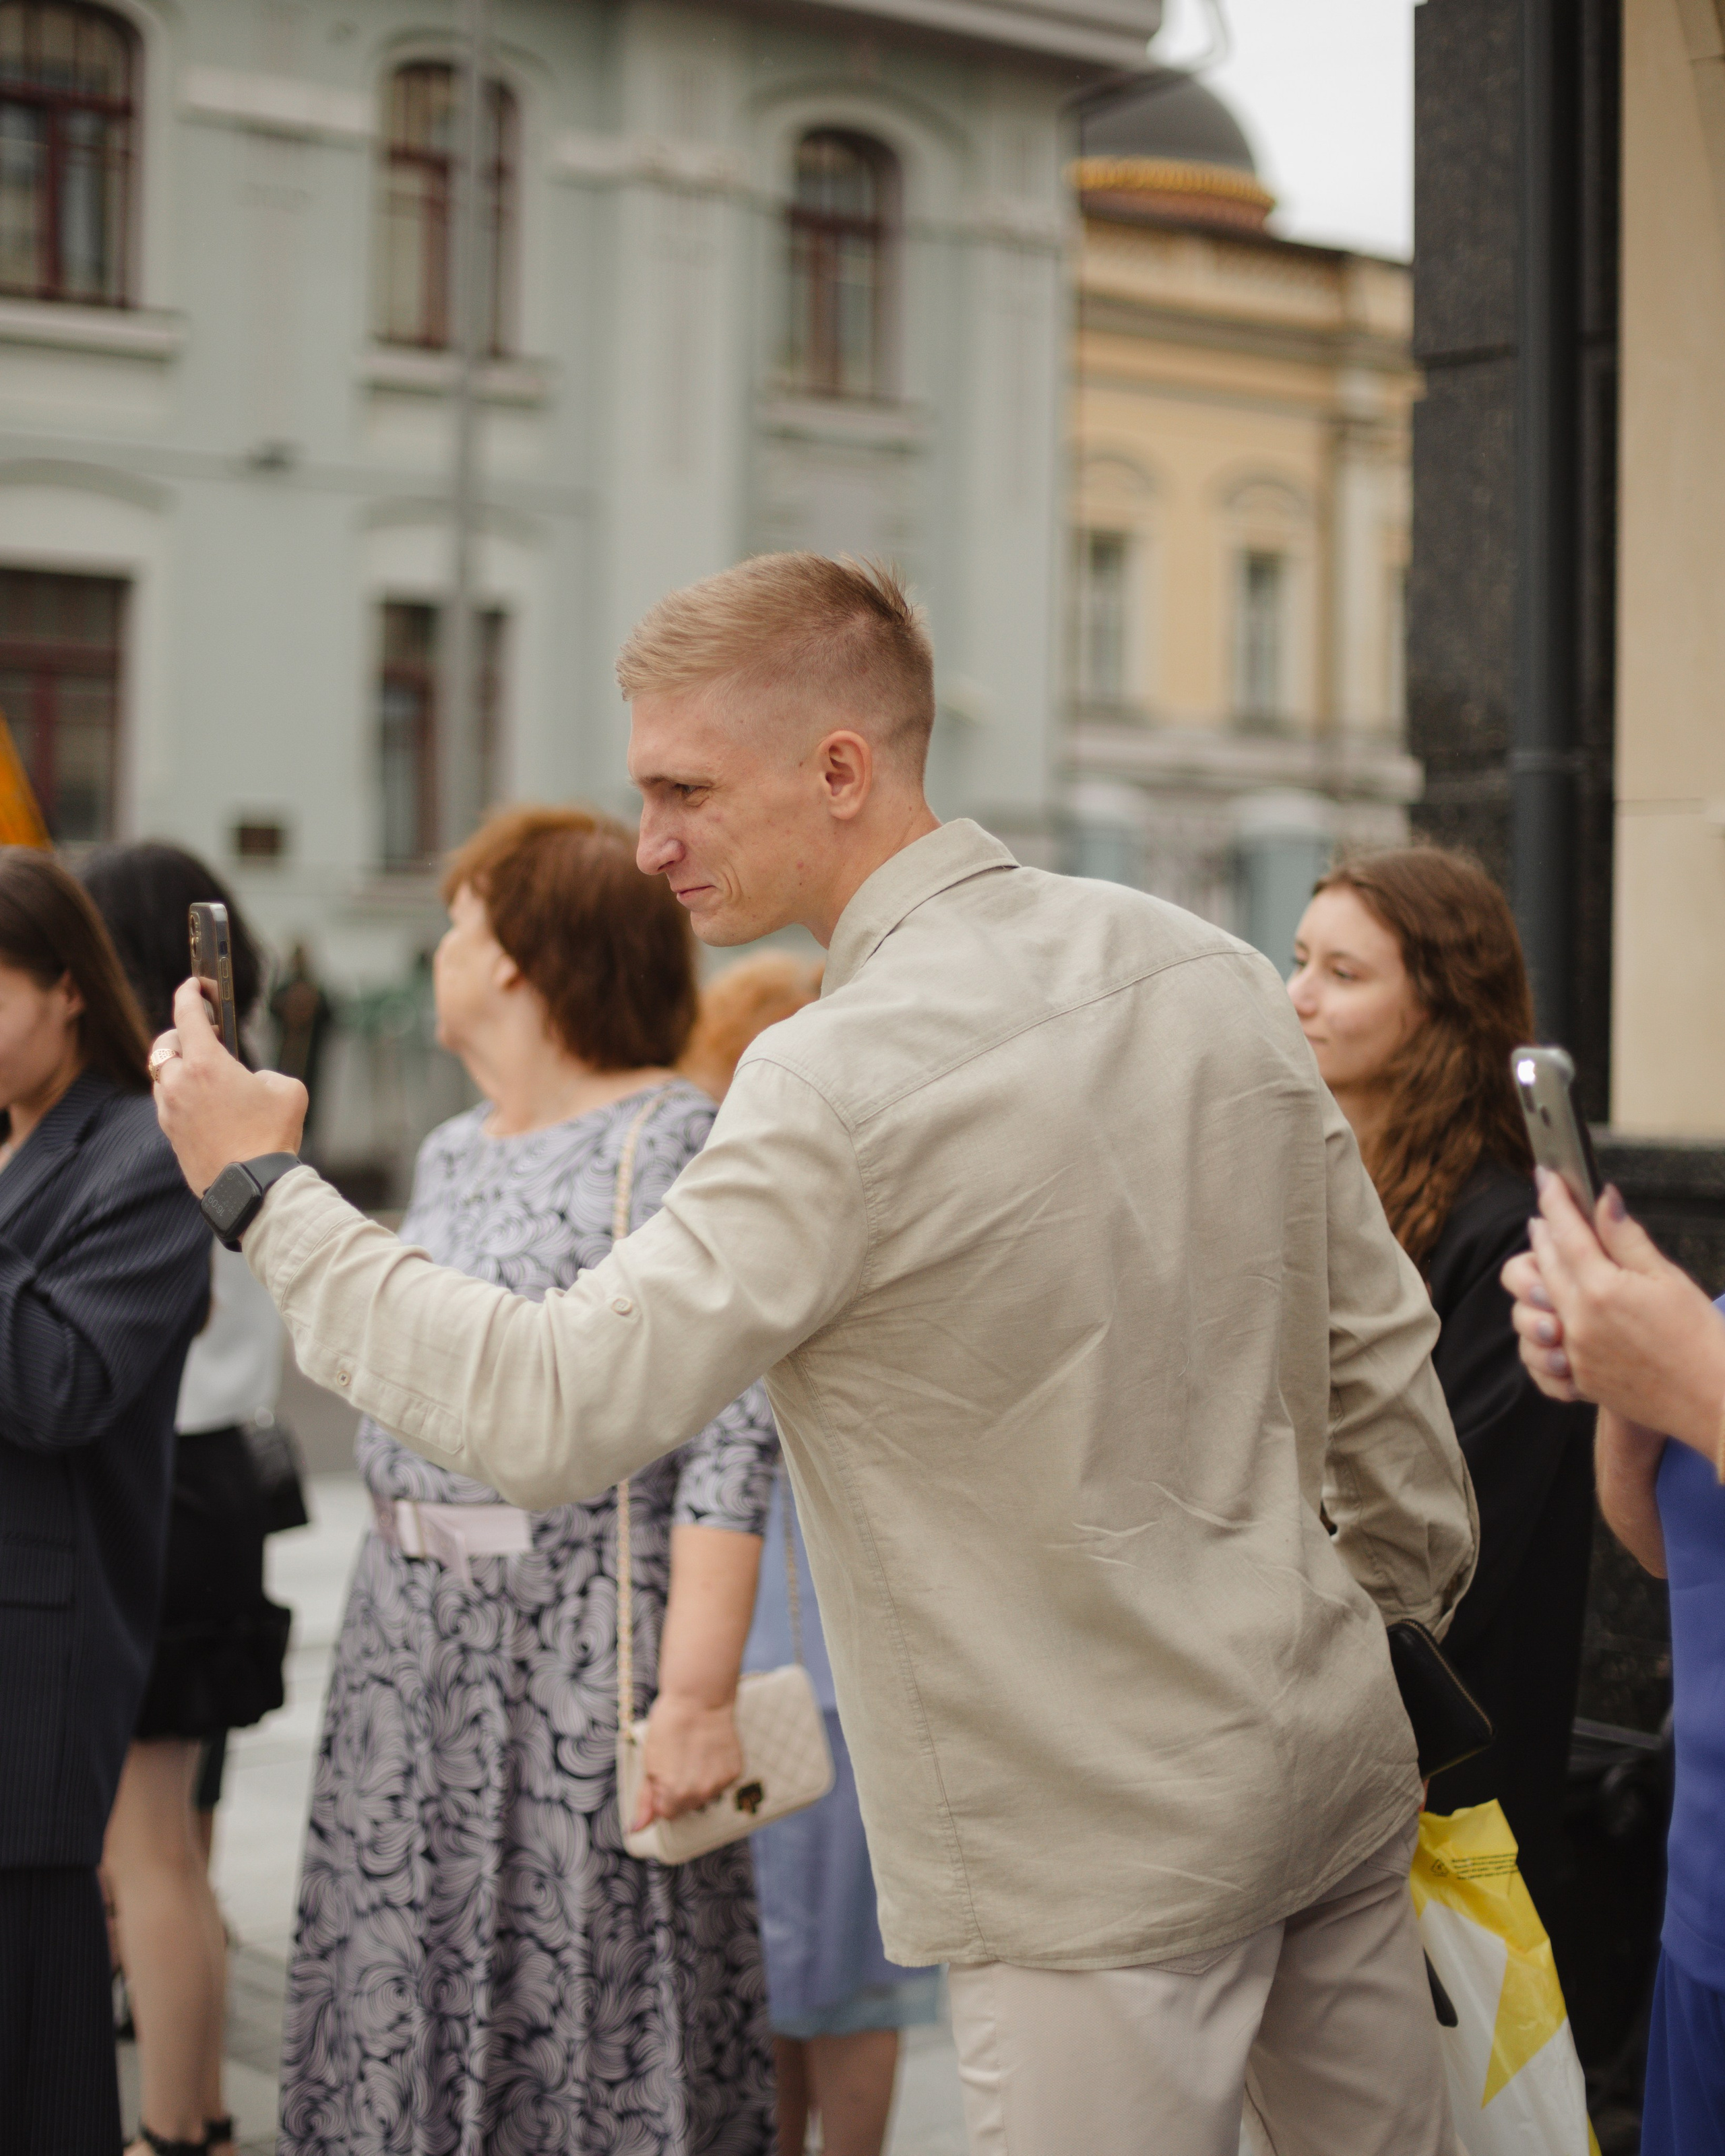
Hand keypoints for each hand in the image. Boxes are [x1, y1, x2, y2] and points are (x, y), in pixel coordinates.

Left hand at [153, 978, 308, 1195]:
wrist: (252, 1187)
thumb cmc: (272, 1136)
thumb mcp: (288, 1090)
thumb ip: (266, 1074)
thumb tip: (252, 1082)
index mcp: (206, 1064)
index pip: (186, 1014)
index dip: (189, 993)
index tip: (193, 985)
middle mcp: (179, 1083)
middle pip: (165, 1044)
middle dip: (181, 1034)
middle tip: (204, 1036)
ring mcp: (169, 1111)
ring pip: (162, 1076)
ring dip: (179, 1068)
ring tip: (206, 1076)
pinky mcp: (170, 1134)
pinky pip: (167, 1104)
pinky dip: (181, 1096)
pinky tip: (205, 1107)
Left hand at [631, 1690, 743, 1828]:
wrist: (699, 1699)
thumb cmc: (668, 1727)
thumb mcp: (649, 1763)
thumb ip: (645, 1800)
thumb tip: (636, 1830)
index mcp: (675, 1795)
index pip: (667, 1814)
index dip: (662, 1794)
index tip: (663, 1774)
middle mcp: (701, 1794)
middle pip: (688, 1806)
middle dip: (680, 1790)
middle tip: (678, 1761)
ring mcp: (720, 1783)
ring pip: (706, 1795)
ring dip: (699, 1782)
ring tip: (695, 1755)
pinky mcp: (735, 1771)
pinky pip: (722, 1782)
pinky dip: (716, 1771)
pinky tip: (709, 1751)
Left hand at [1501, 1170, 1724, 1454]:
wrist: (1714, 1403)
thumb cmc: (1701, 1339)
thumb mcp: (1668, 1278)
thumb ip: (1626, 1238)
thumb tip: (1603, 1199)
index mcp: (1601, 1290)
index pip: (1565, 1231)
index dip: (1553, 1199)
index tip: (1546, 1176)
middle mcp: (1578, 1321)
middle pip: (1543, 1264)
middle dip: (1543, 1233)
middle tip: (1545, 1214)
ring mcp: (1574, 1352)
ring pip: (1533, 1303)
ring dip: (1537, 1276)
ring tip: (1549, 1259)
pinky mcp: (1577, 1378)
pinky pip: (1541, 1345)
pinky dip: (1543, 1320)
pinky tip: (1555, 1307)